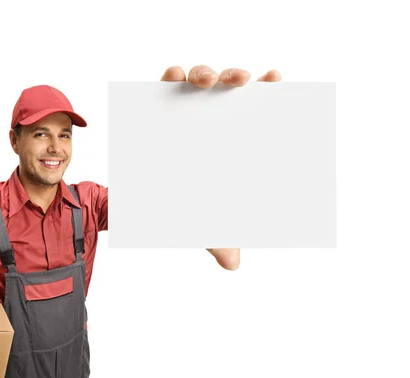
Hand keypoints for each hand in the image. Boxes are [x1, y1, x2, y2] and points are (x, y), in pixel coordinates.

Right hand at [160, 65, 281, 270]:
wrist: (142, 204)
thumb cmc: (182, 207)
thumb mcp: (203, 223)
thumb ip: (220, 238)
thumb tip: (232, 265)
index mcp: (231, 139)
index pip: (255, 108)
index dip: (268, 90)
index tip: (276, 79)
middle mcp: (212, 119)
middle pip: (229, 88)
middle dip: (236, 75)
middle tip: (240, 81)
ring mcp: (187, 110)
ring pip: (201, 79)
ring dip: (206, 72)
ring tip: (207, 82)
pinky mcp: (159, 108)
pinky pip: (166, 85)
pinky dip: (171, 76)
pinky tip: (174, 75)